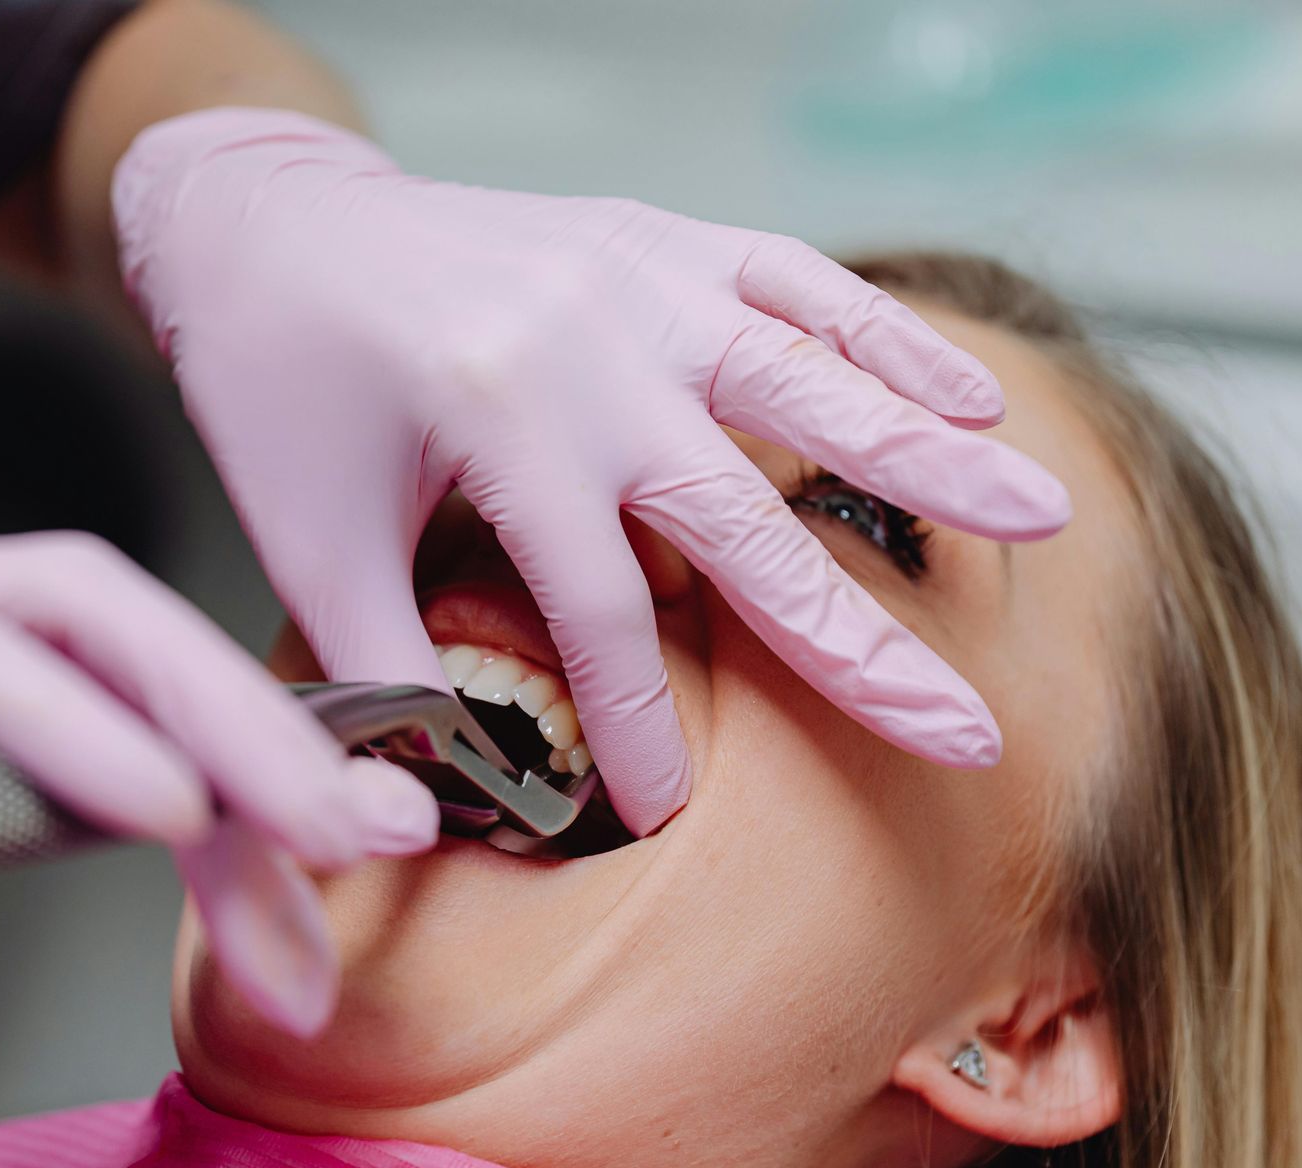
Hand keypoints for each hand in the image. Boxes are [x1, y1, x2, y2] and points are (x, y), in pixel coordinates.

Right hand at [0, 523, 433, 1028]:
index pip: (127, 688)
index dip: (244, 773)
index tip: (328, 882)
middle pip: (147, 639)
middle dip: (278, 744)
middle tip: (385, 854)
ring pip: (89, 619)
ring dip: (218, 728)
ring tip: (318, 834)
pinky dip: (74, 731)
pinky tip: (158, 809)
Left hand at [113, 108, 1070, 833]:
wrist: (263, 222)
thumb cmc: (275, 386)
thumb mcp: (305, 543)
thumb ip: (389, 670)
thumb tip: (455, 788)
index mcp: (498, 424)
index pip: (604, 613)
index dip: (638, 725)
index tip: (668, 810)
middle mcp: (589, 345)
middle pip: (746, 521)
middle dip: (854, 644)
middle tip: (963, 732)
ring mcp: (636, 277)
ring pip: (807, 381)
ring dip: (924, 458)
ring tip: (1038, 519)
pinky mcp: (655, 234)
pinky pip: (792, 278)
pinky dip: (881, 335)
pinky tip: (963, 391)